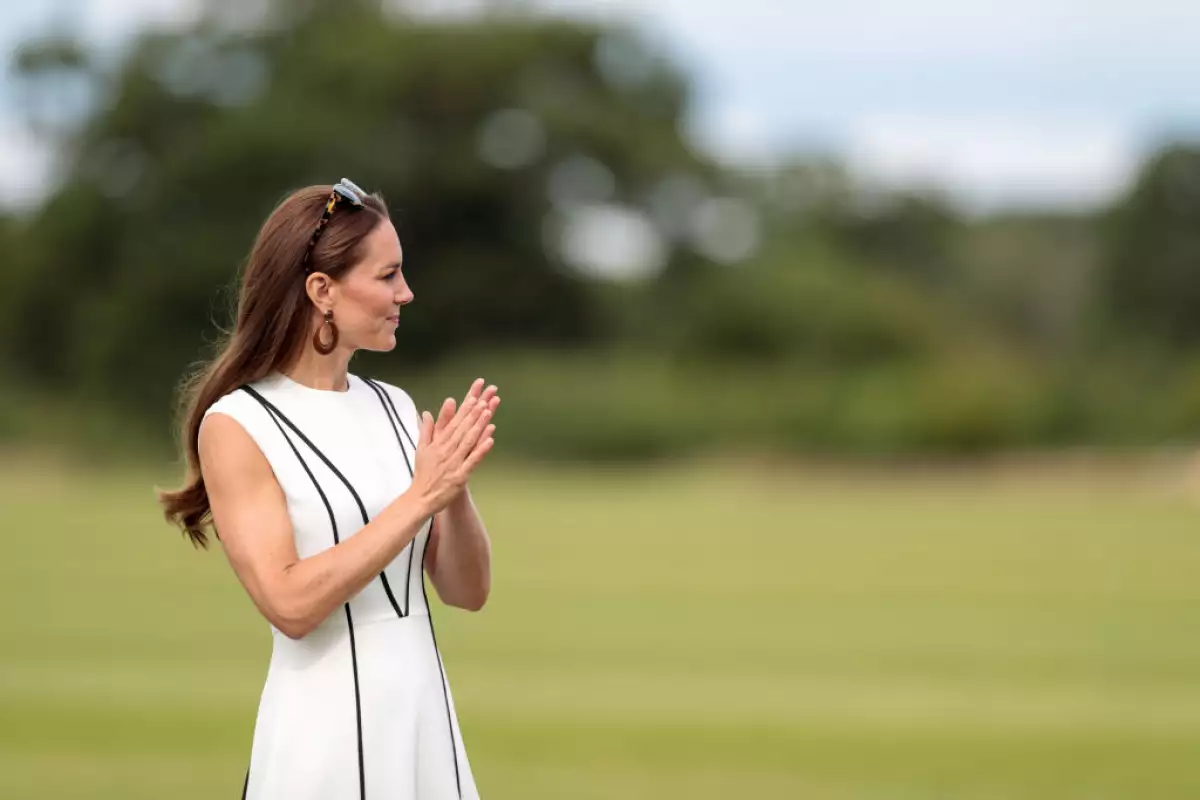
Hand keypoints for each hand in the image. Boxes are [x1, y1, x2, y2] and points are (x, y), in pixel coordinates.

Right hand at [410, 379, 497, 512]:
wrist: (420, 498)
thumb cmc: (422, 473)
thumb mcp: (421, 449)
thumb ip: (426, 430)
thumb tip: (427, 413)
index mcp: (438, 443)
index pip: (453, 423)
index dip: (464, 410)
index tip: (473, 398)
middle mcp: (446, 450)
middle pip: (462, 429)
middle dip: (473, 413)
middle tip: (484, 399)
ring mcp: (454, 462)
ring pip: (468, 441)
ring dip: (478, 426)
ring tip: (488, 412)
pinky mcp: (460, 476)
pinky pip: (472, 460)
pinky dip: (481, 450)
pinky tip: (491, 439)